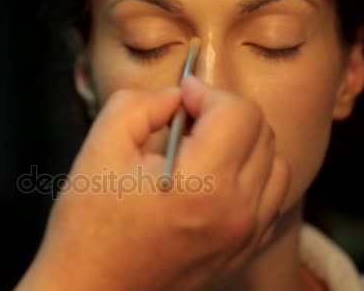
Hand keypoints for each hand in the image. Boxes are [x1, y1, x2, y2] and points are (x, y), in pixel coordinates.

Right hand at [16, 76, 289, 290]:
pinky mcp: (243, 250)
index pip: (239, 112)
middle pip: (262, 132)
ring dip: (243, 143)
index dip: (207, 91)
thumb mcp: (100, 147)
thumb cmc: (89, 225)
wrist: (93, 288)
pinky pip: (271, 198)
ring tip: (203, 148)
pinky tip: (215, 179)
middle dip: (224, 112)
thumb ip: (140, 103)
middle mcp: (236, 211)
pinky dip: (252, 177)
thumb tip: (178, 96)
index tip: (181, 97)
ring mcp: (245, 235)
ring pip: (275, 163)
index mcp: (202, 184)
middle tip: (186, 119)